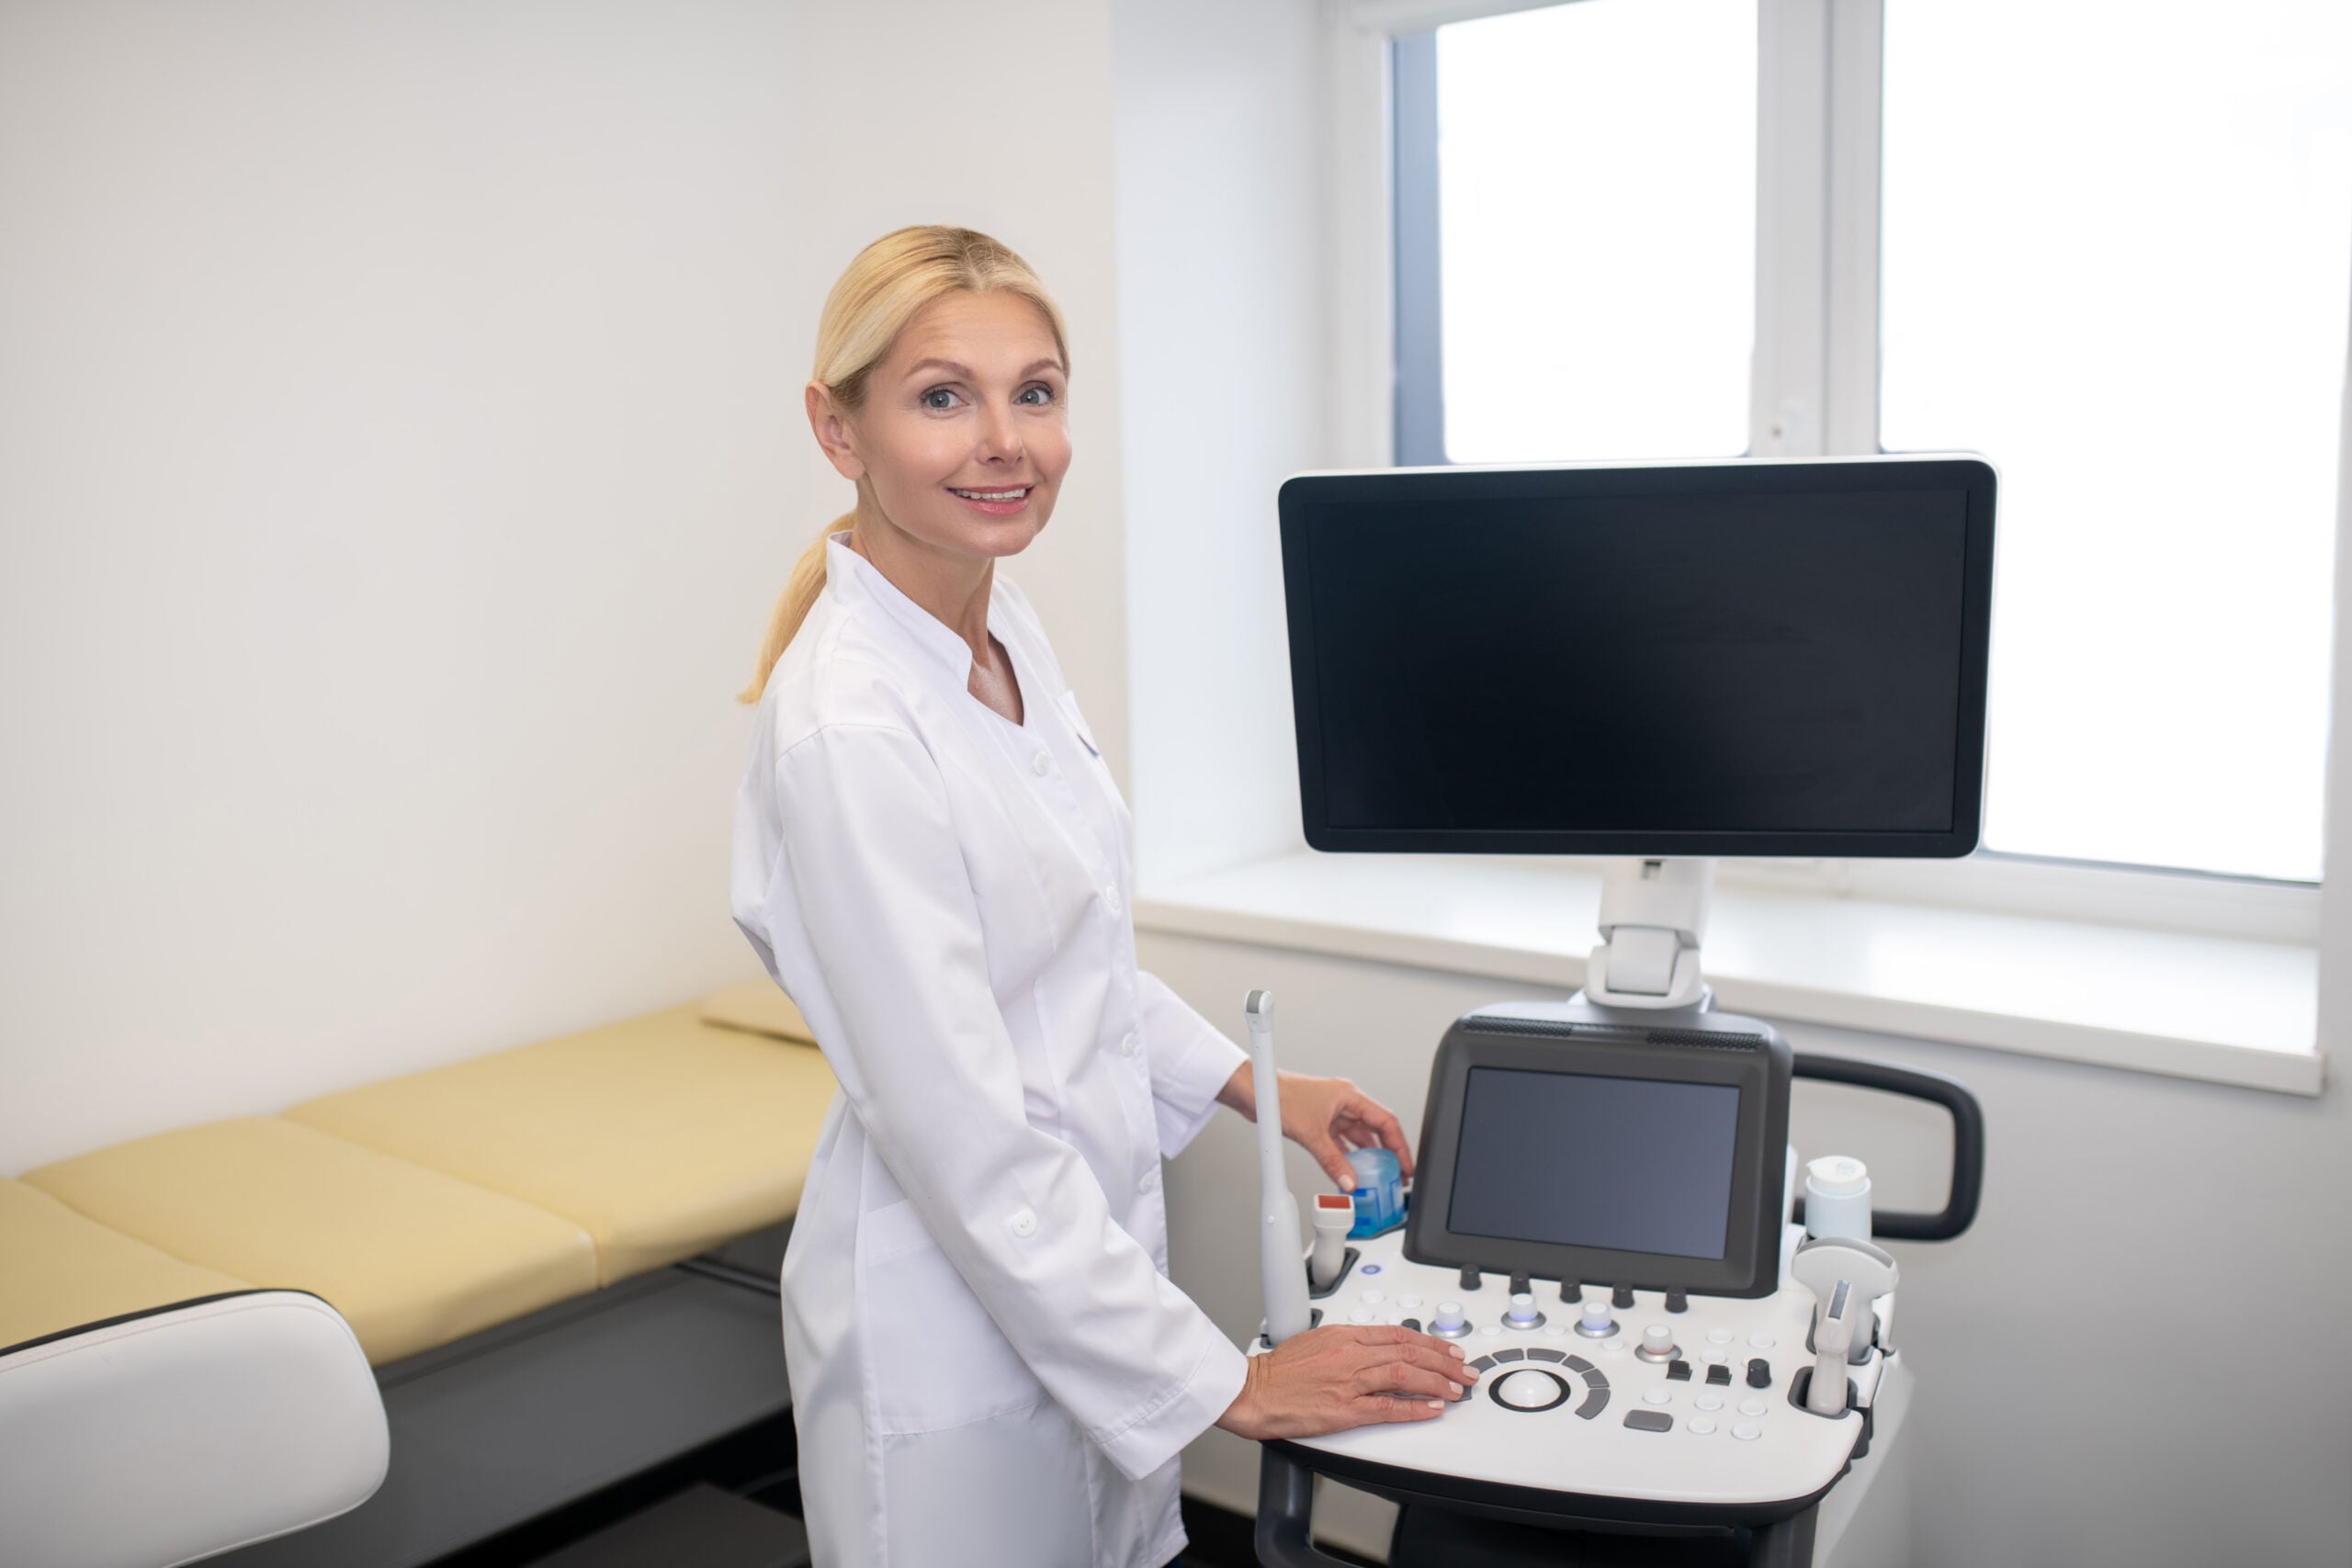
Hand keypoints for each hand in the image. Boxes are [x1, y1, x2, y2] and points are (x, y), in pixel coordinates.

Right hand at [1215, 1325, 1478, 1440]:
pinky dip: (1414, 1408)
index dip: (1430, 1342)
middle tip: (1464, 1370)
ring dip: (1436, 1382)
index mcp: (1345, 1335)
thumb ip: (1348, 1343)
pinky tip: (1432, 1409)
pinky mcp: (1344, 1410)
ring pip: (1404, 1376)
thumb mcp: (1317, 1341)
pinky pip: (1387, 1407)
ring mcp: (1349, 1382)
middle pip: (1409, 1353)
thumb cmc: (1279, 1370)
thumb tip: (1376, 1347)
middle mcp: (1351, 1354)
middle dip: (1443, 1361)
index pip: (1399, 1334)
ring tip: (1456, 1389)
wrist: (1252, 1391)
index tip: (1449, 1350)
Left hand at [1220, 1066, 1415, 1190]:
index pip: (1386, 1122)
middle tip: (1396, 1175)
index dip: (1399, 1145)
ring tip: (1376, 1177)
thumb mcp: (1312, 1134)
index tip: (1406, 1164)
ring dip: (1367, 1157)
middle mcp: (1345, 1102)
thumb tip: (1350, 1180)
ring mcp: (1333, 1113)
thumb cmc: (1280, 1096)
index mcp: (1350, 1095)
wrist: (1255, 1092)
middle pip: (1376, 1131)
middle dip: (1387, 1153)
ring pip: (1358, 1138)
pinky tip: (1350, 1171)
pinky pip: (1342, 1143)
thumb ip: (1333, 1161)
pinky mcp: (1321, 1123)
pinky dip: (1347, 1157)